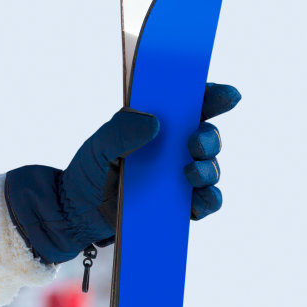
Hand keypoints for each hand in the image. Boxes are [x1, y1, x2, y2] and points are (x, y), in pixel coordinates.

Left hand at [4, 82, 240, 264]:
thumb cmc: (91, 169)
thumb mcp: (100, 145)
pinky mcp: (179, 204)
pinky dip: (208, 200)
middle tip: (195, 143)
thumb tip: (155, 122)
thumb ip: (122, 130)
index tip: (227, 96)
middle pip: (207, 137)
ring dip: (208, 170)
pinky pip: (205, 202)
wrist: (79, 210)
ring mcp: (180, 177)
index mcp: (159, 125)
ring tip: (190, 173)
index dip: (213, 97)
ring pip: (210, 169)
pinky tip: (200, 199)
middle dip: (210, 138)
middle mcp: (175, 149)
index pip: (192, 106)